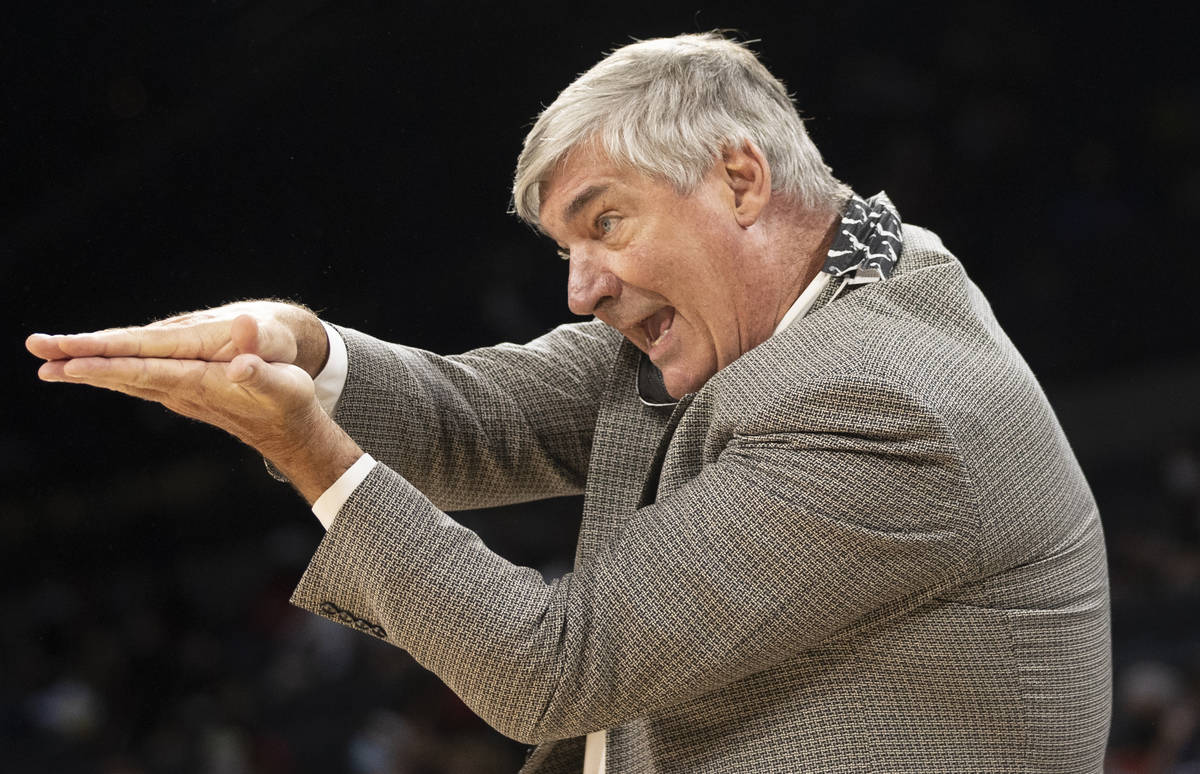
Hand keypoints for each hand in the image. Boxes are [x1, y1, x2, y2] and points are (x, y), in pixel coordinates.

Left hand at [27, 306, 360, 502]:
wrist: (289, 432)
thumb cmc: (290, 403)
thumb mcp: (284, 384)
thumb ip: (259, 372)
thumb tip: (241, 362)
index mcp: (201, 384)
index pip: (147, 371)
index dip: (110, 366)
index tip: (71, 361)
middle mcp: (181, 392)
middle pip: (124, 376)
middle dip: (81, 365)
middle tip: (38, 353)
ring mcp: (178, 395)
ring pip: (125, 380)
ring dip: (87, 371)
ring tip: (48, 364)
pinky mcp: (180, 394)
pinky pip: (135, 381)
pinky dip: (109, 374)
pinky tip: (91, 370)